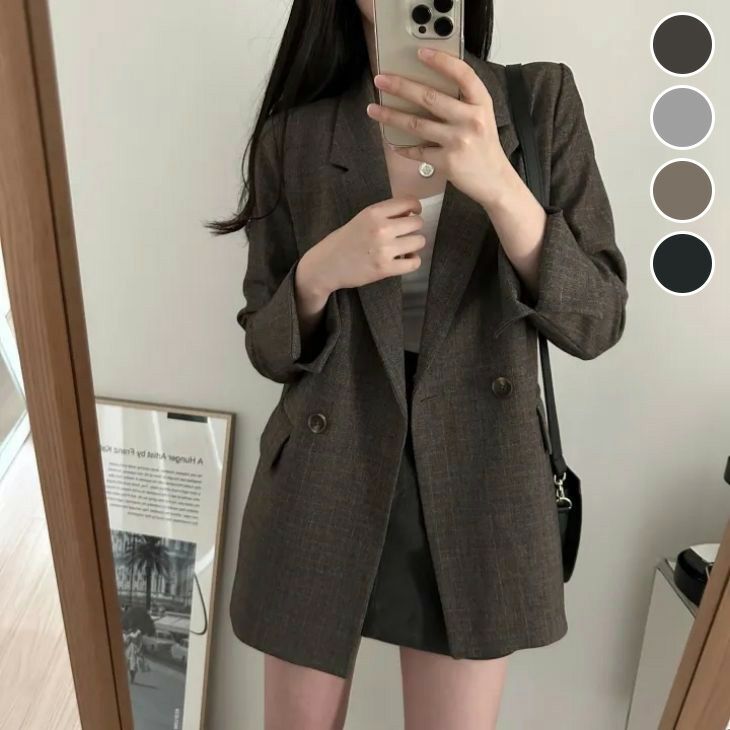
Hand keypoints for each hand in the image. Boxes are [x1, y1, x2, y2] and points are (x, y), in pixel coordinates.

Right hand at [297, 197, 425, 295]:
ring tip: (403, 249)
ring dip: (414, 245)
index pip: (409, 202)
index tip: (413, 214)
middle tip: (405, 235)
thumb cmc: (343, 241)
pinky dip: (412, 261)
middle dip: (414, 228)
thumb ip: (384, 215)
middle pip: (417, 223)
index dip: (415, 208)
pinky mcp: (385, 268)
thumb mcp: (361, 219)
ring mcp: (384, 249)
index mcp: (374, 212)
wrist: (326, 265)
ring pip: (419, 242)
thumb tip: (410, 213)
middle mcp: (381, 228)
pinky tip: (403, 260)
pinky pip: (414, 263)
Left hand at [366, 47, 515, 208]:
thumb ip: (463, 102)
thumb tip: (427, 87)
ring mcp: (458, 141)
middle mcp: (471, 120)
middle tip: (381, 79)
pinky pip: (418, 152)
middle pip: (430, 97)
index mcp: (481, 103)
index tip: (420, 53)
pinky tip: (394, 144)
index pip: (463, 74)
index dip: (441, 61)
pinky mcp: (447, 162)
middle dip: (401, 87)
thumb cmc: (484, 146)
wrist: (495, 181)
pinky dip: (404, 148)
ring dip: (391, 116)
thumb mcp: (482, 117)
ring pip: (417, 124)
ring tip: (374, 109)